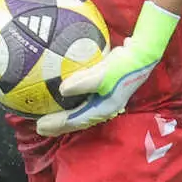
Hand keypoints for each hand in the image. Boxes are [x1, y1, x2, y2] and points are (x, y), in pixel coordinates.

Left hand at [36, 0, 179, 136]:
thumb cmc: (123, 64)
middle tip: (39, 127)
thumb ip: (83, 82)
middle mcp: (103, 109)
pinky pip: (83, 103)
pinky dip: (72, 105)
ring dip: (64, 117)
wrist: (142, 55)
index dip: (56, 124)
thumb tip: (62, 89)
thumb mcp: (102, 72)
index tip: (39, 125)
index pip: (74, 121)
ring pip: (80, 114)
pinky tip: (63, 98)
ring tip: (48, 116)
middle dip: (58, 125)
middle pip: (76, 121)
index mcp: (102, 109)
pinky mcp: (104, 91)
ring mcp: (105, 101)